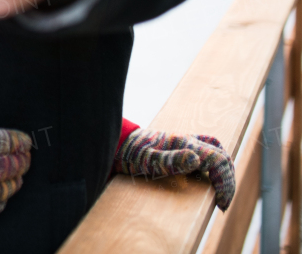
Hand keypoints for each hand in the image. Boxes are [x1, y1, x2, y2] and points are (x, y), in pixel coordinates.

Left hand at [114, 128, 235, 210]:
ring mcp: (185, 142)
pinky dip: (214, 163)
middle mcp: (188, 140)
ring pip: (217, 151)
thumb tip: (197, 159)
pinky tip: (208, 177)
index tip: (221, 204)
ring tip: (221, 192)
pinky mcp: (180, 146)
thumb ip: (171, 160)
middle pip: (222, 156)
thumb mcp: (148, 160)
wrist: (117, 142)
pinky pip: (206, 149)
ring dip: (224, 171)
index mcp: (184, 144)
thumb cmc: (130, 153)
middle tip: (222, 203)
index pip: (219, 160)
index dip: (226, 183)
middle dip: (228, 181)